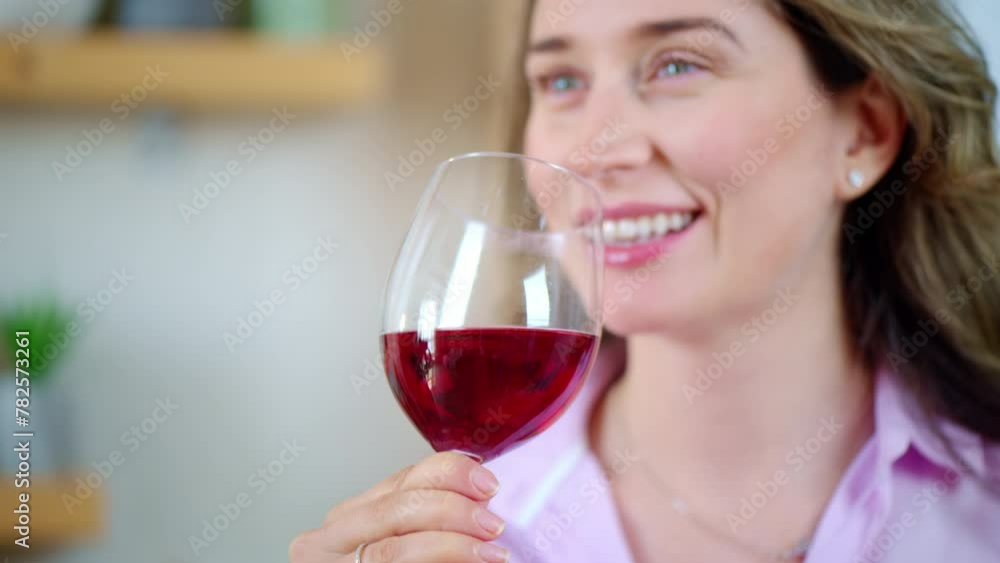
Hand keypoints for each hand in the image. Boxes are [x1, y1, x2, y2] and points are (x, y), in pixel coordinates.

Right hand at [290, 452, 509, 561]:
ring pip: (395, 548)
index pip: (403, 478)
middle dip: (455, 509)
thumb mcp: (398, 541)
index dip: (451, 474)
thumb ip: (425, 522)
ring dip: (453, 546)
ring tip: (491, 553)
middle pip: (398, 505)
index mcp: (349, 515)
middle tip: (493, 524)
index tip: (488, 484)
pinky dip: (440, 562)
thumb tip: (482, 503)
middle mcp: (332, 537)